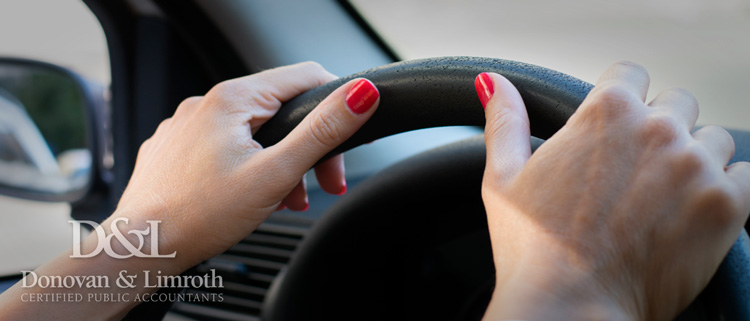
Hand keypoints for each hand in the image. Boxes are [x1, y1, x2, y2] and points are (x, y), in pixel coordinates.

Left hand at [114, 62, 379, 272]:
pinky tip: (249, 197)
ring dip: (279, 164)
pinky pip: (223, 147)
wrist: (143, 248)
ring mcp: (187, 126)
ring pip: (252, 133)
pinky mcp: (176, 149)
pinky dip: (247, 168)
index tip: (347, 142)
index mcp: (232, 99)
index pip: (304, 77)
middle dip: (307, 148)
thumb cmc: (201, 214)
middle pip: (279, 111)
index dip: (335, 107)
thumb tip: (359, 95)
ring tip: (284, 200)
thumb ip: (322, 131)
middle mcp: (205, 104)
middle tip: (322, 184)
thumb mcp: (276, 172)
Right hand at [476, 62, 749, 319]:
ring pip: (713, 140)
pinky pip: (745, 175)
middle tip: (635, 173)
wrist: (571, 305)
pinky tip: (693, 212)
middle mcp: (658, 128)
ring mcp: (696, 166)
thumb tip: (495, 83)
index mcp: (606, 112)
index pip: (631, 74)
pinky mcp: (727, 205)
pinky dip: (727, 189)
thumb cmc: (534, 245)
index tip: (614, 131)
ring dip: (694, 159)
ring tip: (663, 199)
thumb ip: (506, 121)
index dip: (620, 100)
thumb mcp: (504, 176)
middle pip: (677, 104)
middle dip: (659, 129)